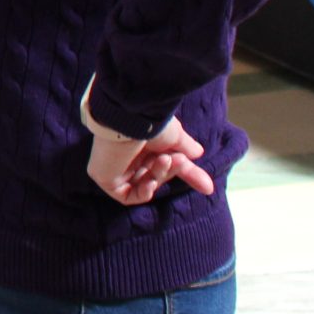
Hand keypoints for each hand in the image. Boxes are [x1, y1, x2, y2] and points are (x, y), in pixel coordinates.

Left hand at [87, 116, 214, 206]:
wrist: (128, 116)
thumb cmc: (150, 121)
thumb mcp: (175, 135)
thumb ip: (185, 146)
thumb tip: (198, 153)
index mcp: (145, 141)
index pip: (167, 164)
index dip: (188, 174)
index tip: (208, 187)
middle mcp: (129, 154)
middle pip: (158, 174)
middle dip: (172, 171)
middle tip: (178, 159)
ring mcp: (116, 167)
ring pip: (146, 183)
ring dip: (159, 175)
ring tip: (163, 159)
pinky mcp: (105, 178)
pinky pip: (128, 196)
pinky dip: (143, 192)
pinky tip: (149, 181)